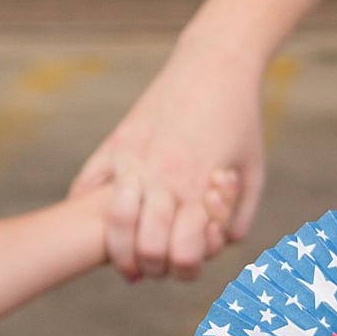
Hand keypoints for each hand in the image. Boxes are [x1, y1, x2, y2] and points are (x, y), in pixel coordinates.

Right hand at [72, 35, 265, 279]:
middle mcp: (163, 177)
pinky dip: (83, 208)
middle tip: (154, 265)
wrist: (216, 65)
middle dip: (153, 266)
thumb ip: (240, 216)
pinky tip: (92, 220)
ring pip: (113, 224)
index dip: (187, 270)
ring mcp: (133, 160)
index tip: (187, 264)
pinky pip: (86, 185)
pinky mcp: (114, 144)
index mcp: (199, 187)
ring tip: (122, 254)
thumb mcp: (253, 171)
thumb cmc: (240, 120)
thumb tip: (221, 246)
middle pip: (148, 248)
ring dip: (118, 248)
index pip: (184, 255)